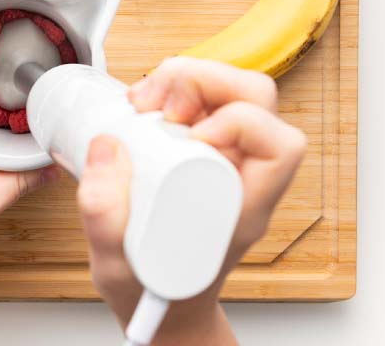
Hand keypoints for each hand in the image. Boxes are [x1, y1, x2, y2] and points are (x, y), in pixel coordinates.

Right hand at [77, 57, 306, 343]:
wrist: (163, 304)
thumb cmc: (153, 291)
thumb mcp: (117, 267)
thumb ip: (103, 215)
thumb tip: (105, 146)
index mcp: (244, 209)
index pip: (281, 147)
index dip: (241, 123)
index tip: (191, 137)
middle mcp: (244, 177)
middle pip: (258, 99)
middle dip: (207, 81)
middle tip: (160, 102)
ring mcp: (228, 158)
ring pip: (234, 90)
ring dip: (188, 79)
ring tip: (145, 100)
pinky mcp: (206, 147)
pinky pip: (207, 100)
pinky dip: (175, 89)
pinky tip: (144, 106)